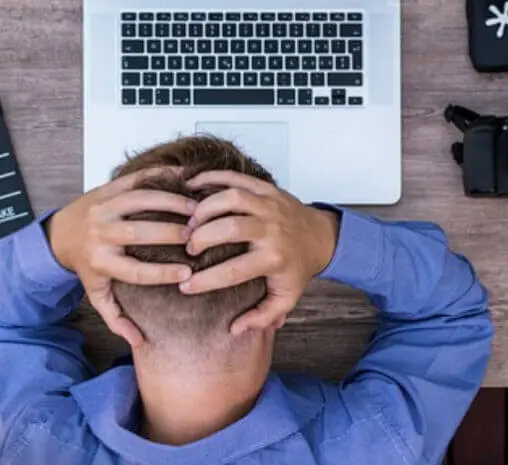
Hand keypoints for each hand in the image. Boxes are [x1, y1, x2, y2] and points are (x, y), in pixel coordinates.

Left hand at [46, 169, 195, 345]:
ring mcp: (103, 207)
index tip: (188, 273)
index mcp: (100, 262)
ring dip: (170, 202)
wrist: (60, 232)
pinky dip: (161, 176)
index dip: (163, 273)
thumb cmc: (86, 265)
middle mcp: (100, 233)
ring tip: (196, 208)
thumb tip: (138, 341)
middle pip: (139, 233)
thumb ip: (115, 317)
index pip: (135, 271)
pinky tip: (184, 178)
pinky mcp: (108, 188)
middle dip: (170, 233)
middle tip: (196, 236)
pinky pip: (136, 179)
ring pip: (139, 200)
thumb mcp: (96, 293)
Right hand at [178, 171, 338, 334]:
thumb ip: (261, 317)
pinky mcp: (266, 189)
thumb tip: (234, 329)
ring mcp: (269, 205)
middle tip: (188, 248)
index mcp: (274, 259)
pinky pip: (236, 178)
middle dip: (202, 237)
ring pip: (232, 198)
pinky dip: (211, 178)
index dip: (205, 281)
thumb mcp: (286, 298)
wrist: (322, 237)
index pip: (233, 271)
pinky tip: (192, 186)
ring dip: (205, 207)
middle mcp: (272, 230)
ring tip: (190, 221)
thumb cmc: (299, 268)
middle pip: (230, 228)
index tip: (185, 286)